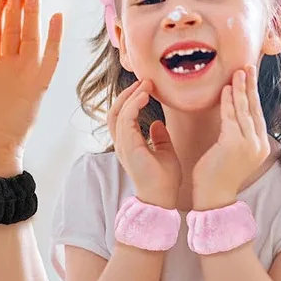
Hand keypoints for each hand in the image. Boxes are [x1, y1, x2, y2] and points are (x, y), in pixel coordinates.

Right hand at [108, 78, 180, 208]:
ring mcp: (123, 145)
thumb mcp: (166, 152)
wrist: (163, 199)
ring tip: (145, 84)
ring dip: (130, 96)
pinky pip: (125, 119)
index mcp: (129, 144)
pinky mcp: (128, 146)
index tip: (146, 87)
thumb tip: (158, 123)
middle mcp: (122, 143)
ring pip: (117, 112)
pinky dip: (133, 105)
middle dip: (127, 94)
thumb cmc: (164, 180)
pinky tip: (144, 96)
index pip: (123, 116)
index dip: (132, 99)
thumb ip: (160, 137)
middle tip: (144, 81)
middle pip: (115, 111)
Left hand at [193, 66, 269, 209]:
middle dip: (250, 86)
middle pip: (254, 108)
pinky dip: (230, 102)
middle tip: (247, 66)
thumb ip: (233, 133)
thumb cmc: (216, 174)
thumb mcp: (229, 150)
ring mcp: (249, 145)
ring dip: (241, 89)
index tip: (249, 76)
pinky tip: (227, 90)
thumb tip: (231, 115)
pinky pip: (232, 118)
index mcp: (259, 146)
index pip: (256, 114)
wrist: (213, 196)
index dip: (252, 93)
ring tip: (237, 72)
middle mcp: (258, 145)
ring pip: (245, 111)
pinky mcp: (235, 145)